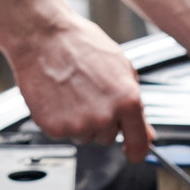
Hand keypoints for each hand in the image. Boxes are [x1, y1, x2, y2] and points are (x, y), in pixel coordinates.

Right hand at [0, 8, 153, 162]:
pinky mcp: (54, 128)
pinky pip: (62, 133)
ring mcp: (78, 125)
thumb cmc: (80, 44)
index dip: (136, 151)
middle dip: (101, 121)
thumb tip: (146, 132)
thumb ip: (135, 105)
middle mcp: (104, 118)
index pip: (139, 144)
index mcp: (127, 101)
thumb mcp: (121, 68)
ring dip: (79, 121)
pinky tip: (57, 96)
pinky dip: (59, 119)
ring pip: (84, 136)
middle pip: (107, 138)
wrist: (42, 36)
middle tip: (88, 94)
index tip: (132, 152)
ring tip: (71, 91)